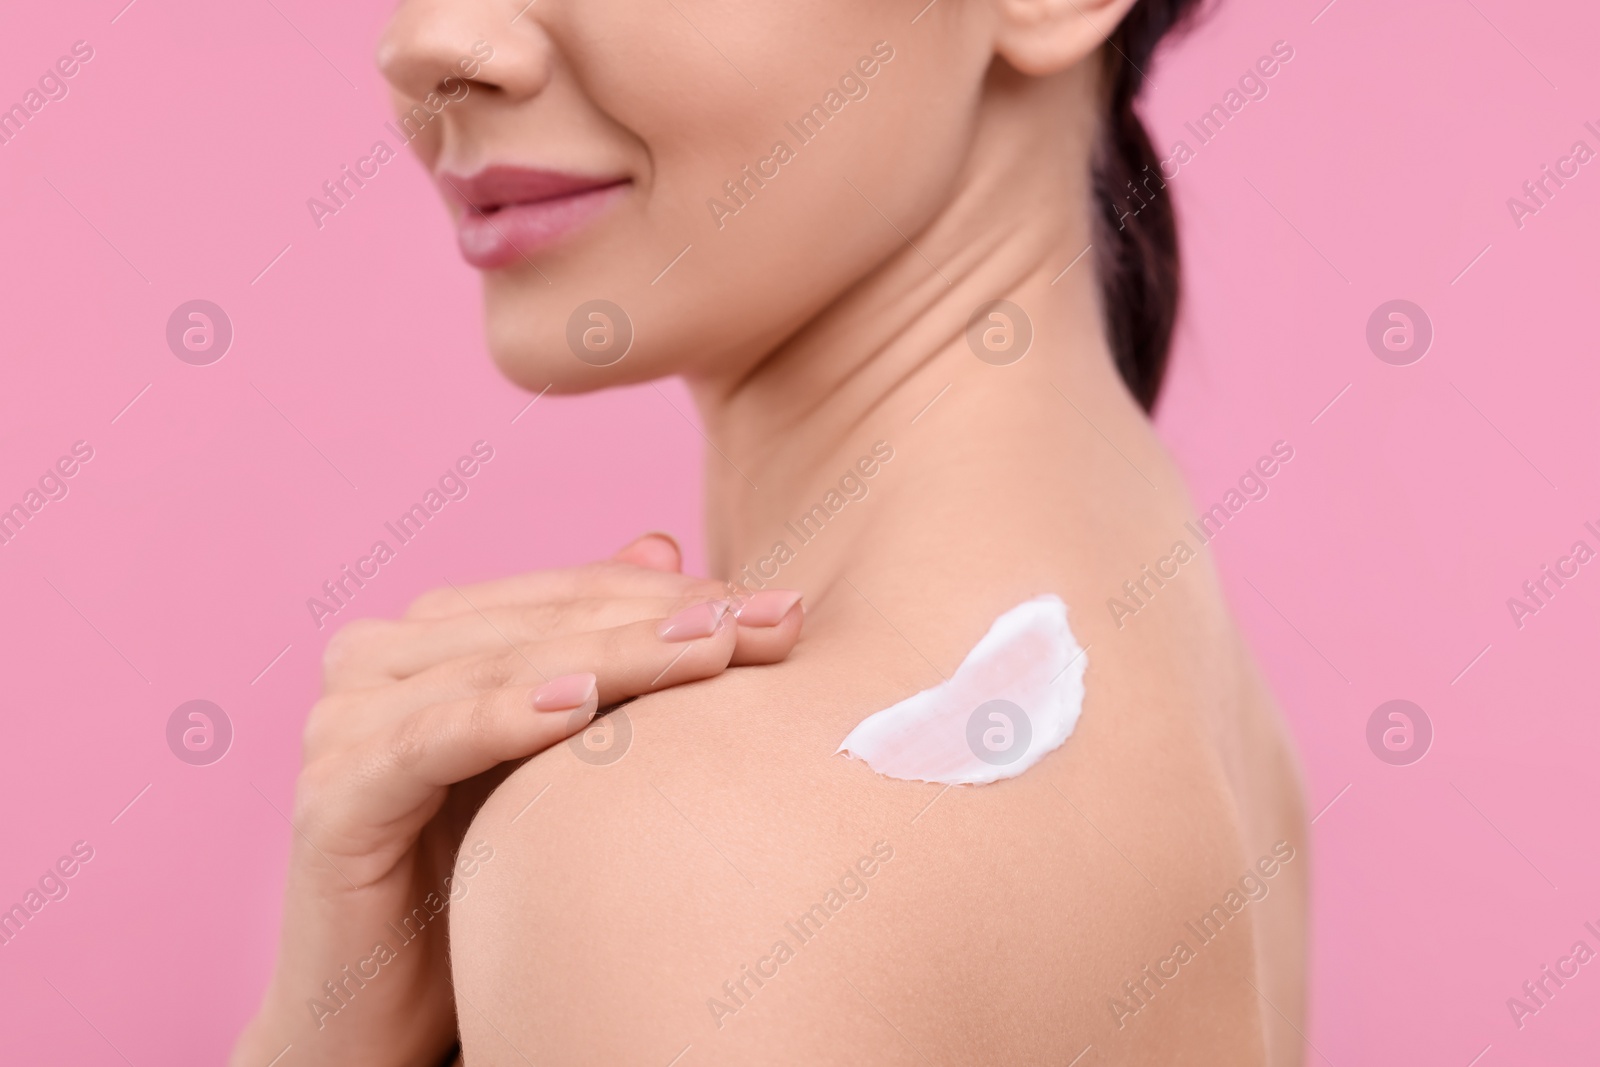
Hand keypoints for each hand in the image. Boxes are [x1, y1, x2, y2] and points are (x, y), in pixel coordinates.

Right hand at [231, 534, 802, 1066]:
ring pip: (503, 669)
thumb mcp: (557, 759)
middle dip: (668, 621)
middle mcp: (376, 661)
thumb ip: (595, 651)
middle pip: (546, 624)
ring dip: (616, 656)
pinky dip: (507, 716)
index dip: (677, 595)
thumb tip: (663, 540)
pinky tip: (582, 706)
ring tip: (711, 649)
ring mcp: (343, 723)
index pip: (573, 596)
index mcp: (431, 637)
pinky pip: (433, 742)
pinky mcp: (332, 796)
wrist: (388, 1017)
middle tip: (776, 622)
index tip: (783, 608)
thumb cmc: (482, 881)